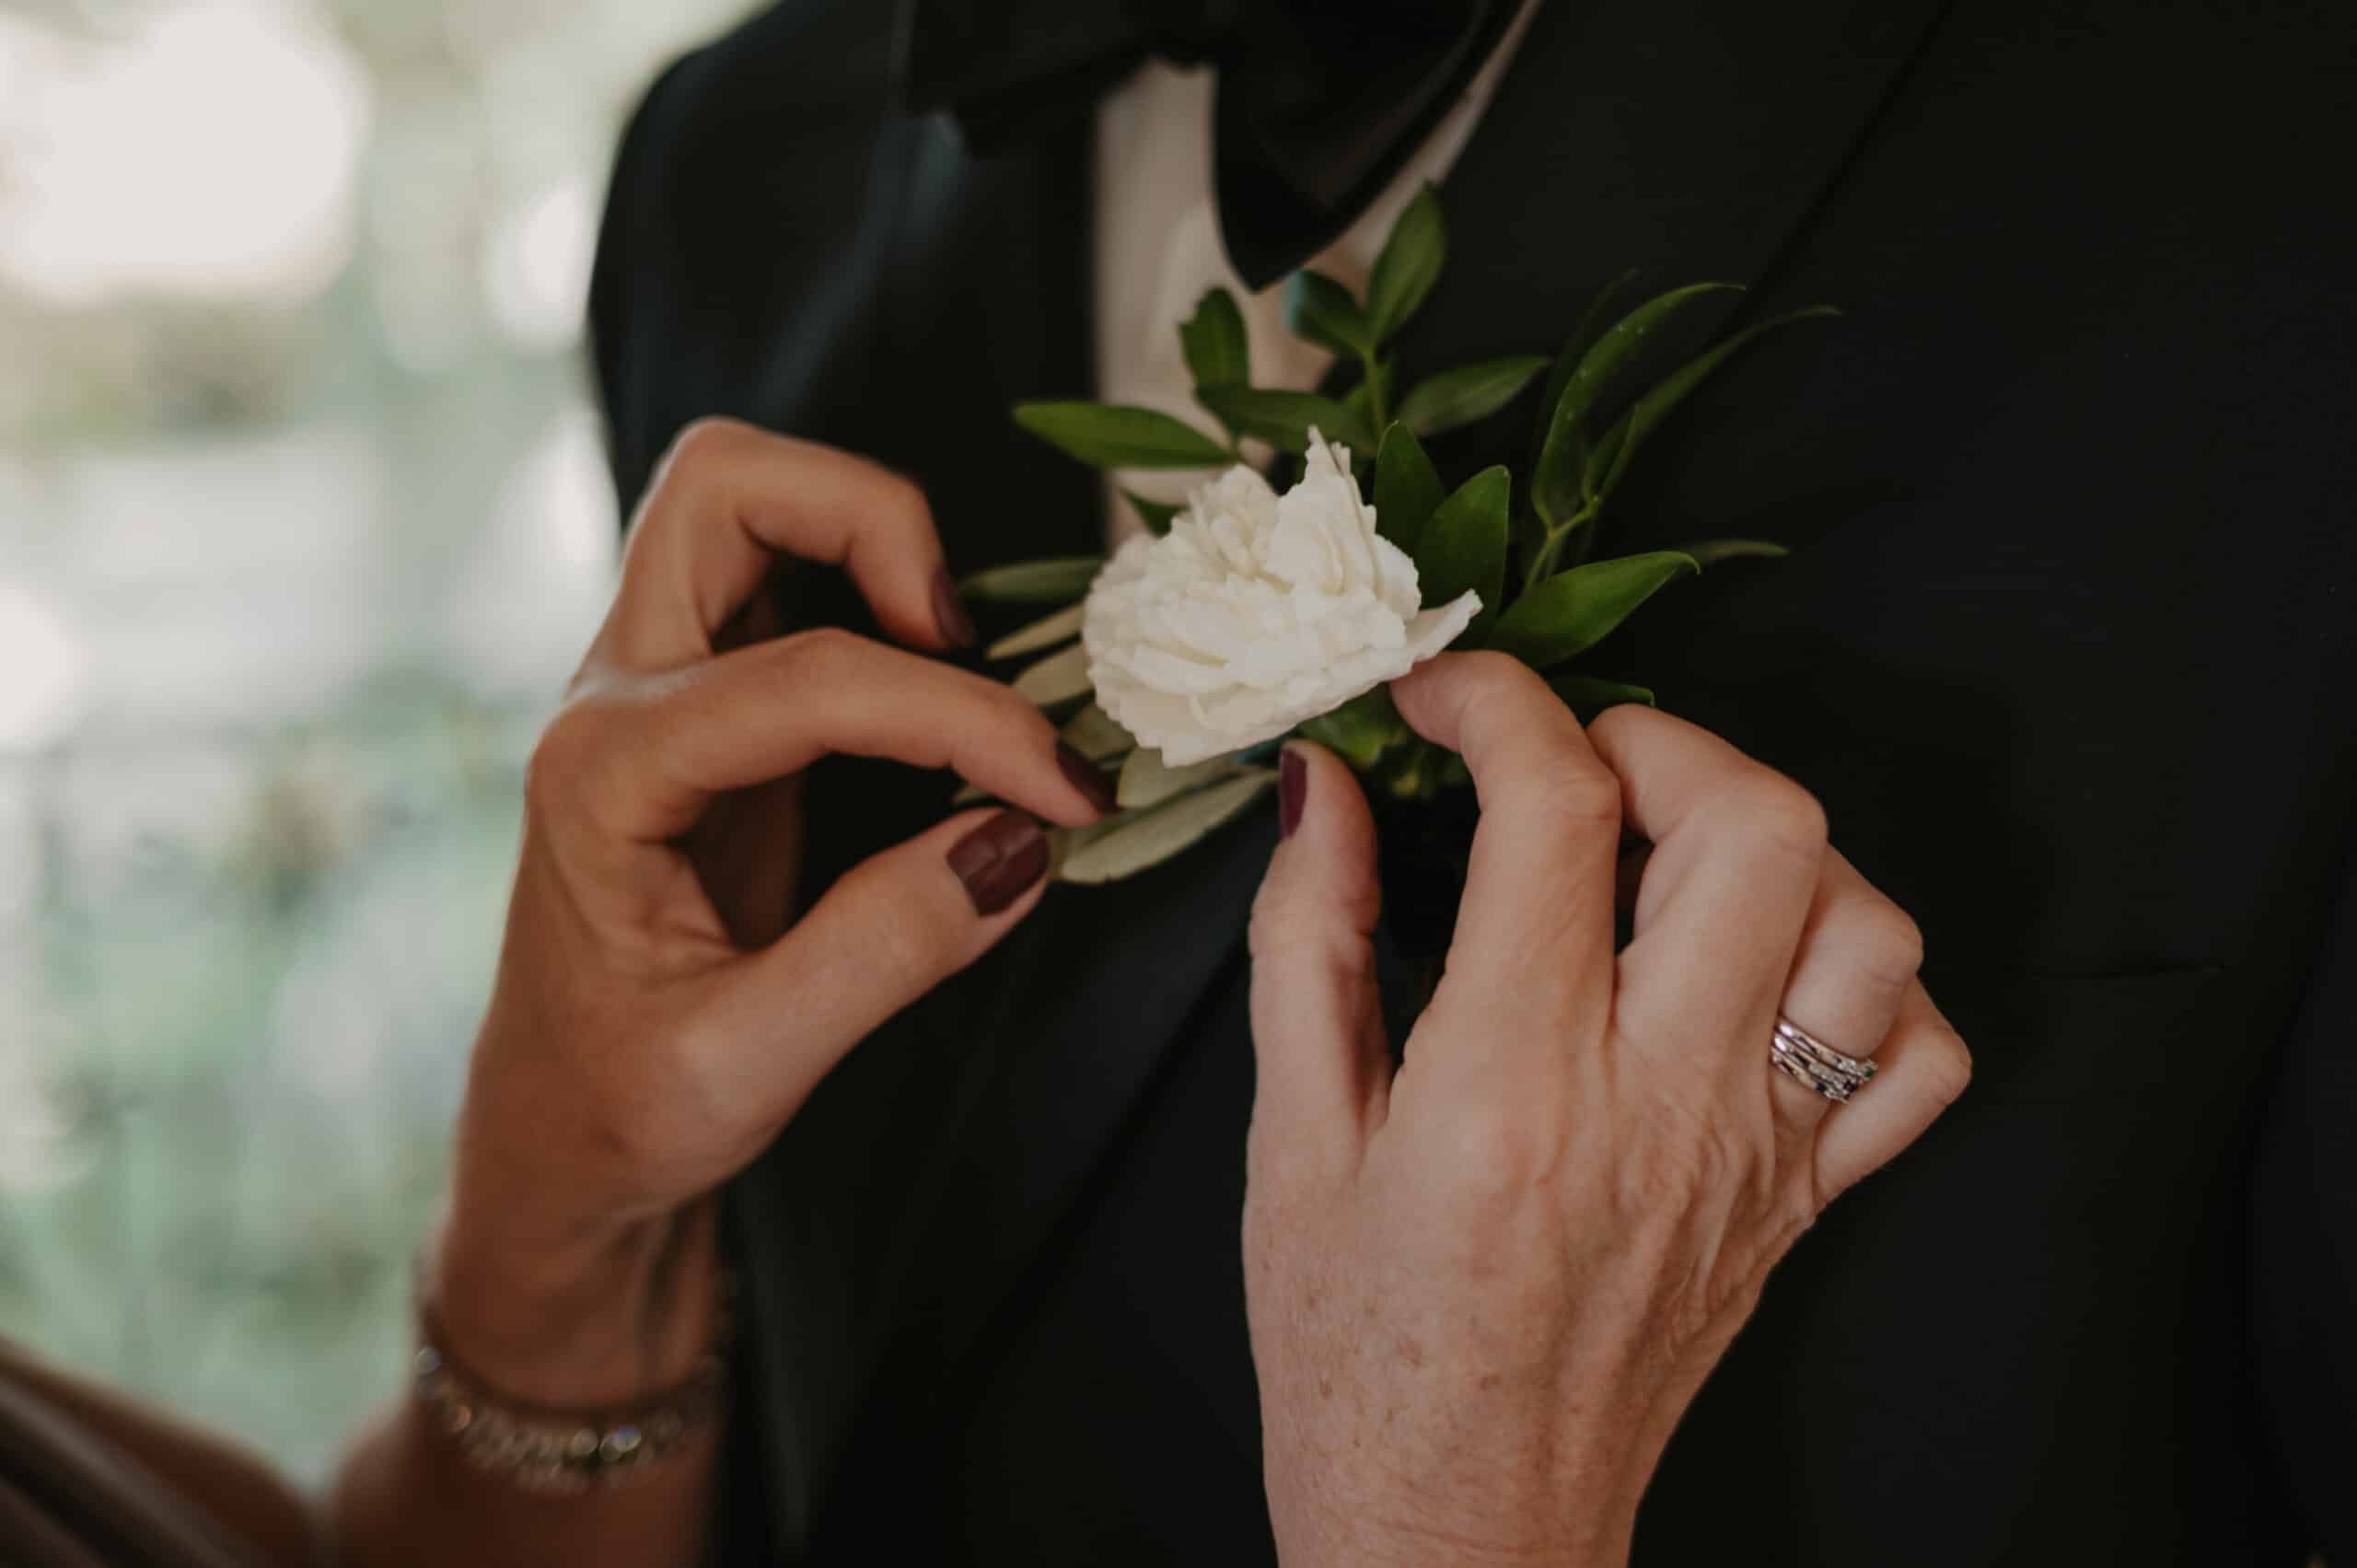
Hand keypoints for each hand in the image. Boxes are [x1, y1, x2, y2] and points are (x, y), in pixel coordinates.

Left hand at [429, 418, 1114, 1404]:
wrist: (553, 1147)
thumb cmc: (622, 1113)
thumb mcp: (745, 1068)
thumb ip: (882, 951)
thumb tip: (1020, 840)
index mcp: (603, 777)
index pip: (811, 679)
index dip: (963, 718)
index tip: (1067, 797)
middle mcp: (615, 701)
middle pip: (726, 486)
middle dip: (872, 521)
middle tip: (963, 647)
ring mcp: (656, 692)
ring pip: (747, 504)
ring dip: (871, 539)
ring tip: (958, 663)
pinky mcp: (709, 712)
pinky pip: (791, 585)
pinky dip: (879, 596)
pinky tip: (938, 702)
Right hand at [1243, 652, 1970, 1566]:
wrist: (1461, 1532)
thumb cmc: (1357, 1355)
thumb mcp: (1287, 1139)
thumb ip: (1308, 940)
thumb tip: (1321, 786)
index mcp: (1509, 1086)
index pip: (1555, 814)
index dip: (1502, 704)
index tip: (1446, 697)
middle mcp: (1660, 1103)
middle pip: (1758, 828)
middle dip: (1662, 742)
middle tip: (1573, 769)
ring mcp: (1756, 1154)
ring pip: (1864, 922)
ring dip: (1773, 845)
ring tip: (1668, 864)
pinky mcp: (1804, 1202)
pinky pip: (1917, 1056)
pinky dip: (1866, 979)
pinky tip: (1763, 977)